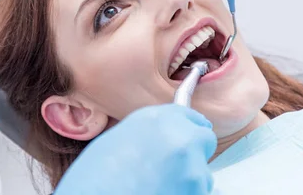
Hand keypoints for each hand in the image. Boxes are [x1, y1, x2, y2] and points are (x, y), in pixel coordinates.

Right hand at [54, 104, 216, 194]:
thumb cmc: (98, 176)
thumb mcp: (118, 138)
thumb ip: (149, 132)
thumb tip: (163, 137)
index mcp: (158, 118)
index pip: (191, 115)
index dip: (187, 127)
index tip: (187, 135)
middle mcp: (180, 137)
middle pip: (204, 138)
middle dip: (194, 150)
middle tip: (172, 164)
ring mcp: (193, 167)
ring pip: (203, 170)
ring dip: (188, 177)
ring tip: (158, 183)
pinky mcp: (198, 192)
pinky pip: (201, 191)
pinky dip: (187, 193)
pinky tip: (163, 192)